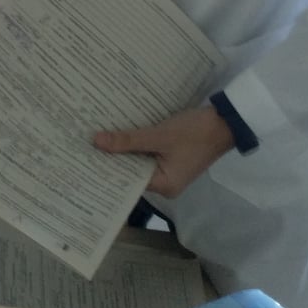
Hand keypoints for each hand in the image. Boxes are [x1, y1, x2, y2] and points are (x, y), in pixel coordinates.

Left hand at [93, 105, 235, 197]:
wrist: (224, 122)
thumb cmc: (193, 133)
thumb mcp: (158, 135)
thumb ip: (128, 140)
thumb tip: (97, 142)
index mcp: (164, 186)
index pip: (128, 181)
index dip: (107, 169)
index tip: (85, 160)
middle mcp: (166, 183)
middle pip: (132, 172)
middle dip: (112, 158)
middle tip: (83, 147)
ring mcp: (169, 170)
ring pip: (139, 161)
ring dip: (123, 149)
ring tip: (94, 139)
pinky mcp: (171, 157)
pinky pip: (147, 153)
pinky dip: (135, 145)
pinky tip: (118, 134)